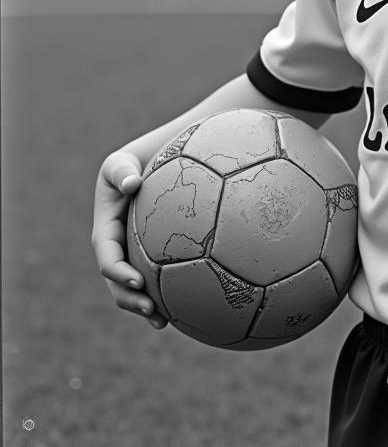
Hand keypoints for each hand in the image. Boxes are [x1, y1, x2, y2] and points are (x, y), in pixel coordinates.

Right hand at [91, 150, 166, 328]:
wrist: (148, 167)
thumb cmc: (134, 164)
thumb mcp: (120, 163)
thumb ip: (121, 171)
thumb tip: (131, 183)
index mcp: (106, 230)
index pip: (107, 256)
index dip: (118, 271)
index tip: (137, 279)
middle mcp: (117, 248)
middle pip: (118, 281)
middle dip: (129, 298)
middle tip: (150, 310)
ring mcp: (133, 255)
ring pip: (135, 287)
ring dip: (144, 306)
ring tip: (162, 323)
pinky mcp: (151, 258)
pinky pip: (156, 281)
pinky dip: (164, 297)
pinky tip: (182, 313)